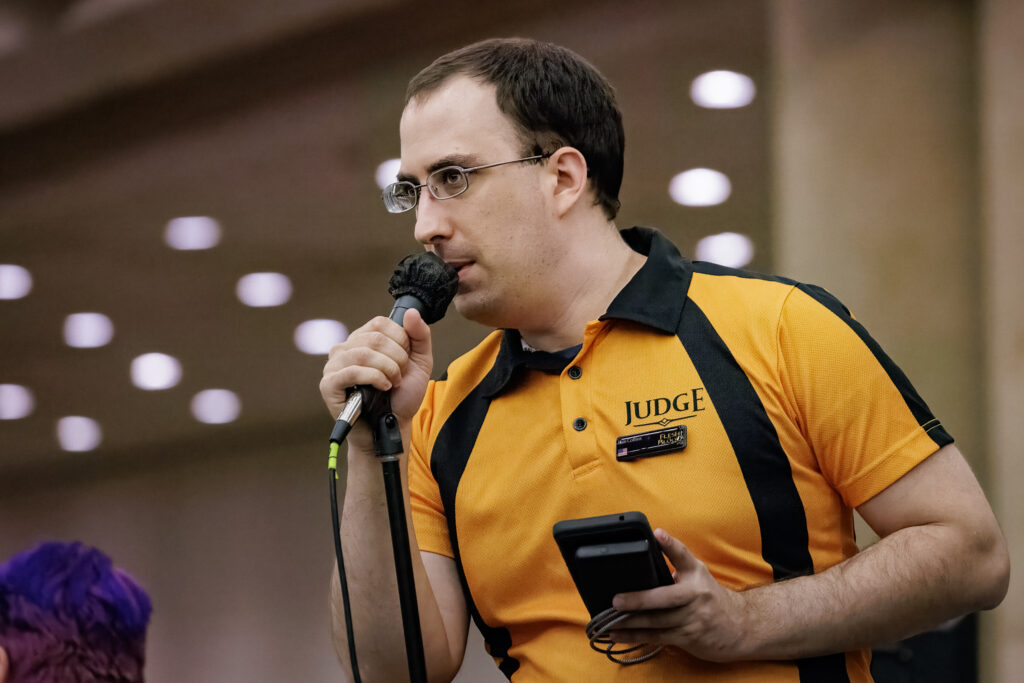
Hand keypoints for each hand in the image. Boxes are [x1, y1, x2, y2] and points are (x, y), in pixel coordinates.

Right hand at [319, 309, 432, 448]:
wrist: (392, 426)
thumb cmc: (401, 395)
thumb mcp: (419, 362)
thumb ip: (419, 336)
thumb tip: (410, 312)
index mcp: (363, 339)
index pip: (380, 323)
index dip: (400, 340)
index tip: (405, 360)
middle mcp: (345, 348)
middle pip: (374, 338)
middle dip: (397, 358)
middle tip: (400, 376)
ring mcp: (334, 366)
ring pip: (363, 353)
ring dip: (387, 369)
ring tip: (393, 383)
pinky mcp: (329, 384)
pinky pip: (351, 372)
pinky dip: (374, 378)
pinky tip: (383, 387)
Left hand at [608, 529, 749, 662]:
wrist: (740, 627)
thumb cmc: (709, 597)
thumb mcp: (697, 575)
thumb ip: (675, 567)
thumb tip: (642, 558)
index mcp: (696, 573)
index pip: (683, 555)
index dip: (669, 544)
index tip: (657, 533)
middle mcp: (696, 595)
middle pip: (665, 597)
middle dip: (640, 600)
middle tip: (617, 600)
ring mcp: (693, 618)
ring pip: (658, 621)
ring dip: (631, 622)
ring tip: (609, 620)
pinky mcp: (688, 637)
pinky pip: (658, 637)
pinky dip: (636, 636)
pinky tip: (619, 634)